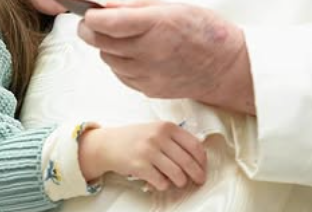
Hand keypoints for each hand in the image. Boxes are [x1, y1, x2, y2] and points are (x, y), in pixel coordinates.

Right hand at [78, 122, 205, 191]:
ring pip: (177, 174)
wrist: (108, 143)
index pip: (194, 144)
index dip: (202, 160)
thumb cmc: (135, 138)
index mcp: (166, 126)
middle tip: (199, 180)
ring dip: (181, 181)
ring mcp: (149, 151)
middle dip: (197, 174)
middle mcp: (159, 137)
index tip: (203, 167)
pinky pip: (162, 182)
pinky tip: (160, 181)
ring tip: (179, 181)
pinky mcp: (140, 166)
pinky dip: (164, 185)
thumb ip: (175, 138)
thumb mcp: (156, 129)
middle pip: (188, 161)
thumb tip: (198, 155)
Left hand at [79, 0, 254, 114]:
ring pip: (107, 59)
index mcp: (156, 24)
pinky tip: (129, 54)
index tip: (87, 11)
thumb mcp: (174, 6)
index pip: (107, 22)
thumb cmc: (205, 32)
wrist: (227, 67)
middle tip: (90, 22)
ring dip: (104, 47)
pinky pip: (120, 74)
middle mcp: (149, 51)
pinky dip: (118, 63)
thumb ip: (138, 5)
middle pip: (100, 42)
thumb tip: (109, 6)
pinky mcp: (149, 88)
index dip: (90, 16)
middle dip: (89, 30)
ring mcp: (148, 73)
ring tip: (115, 37)